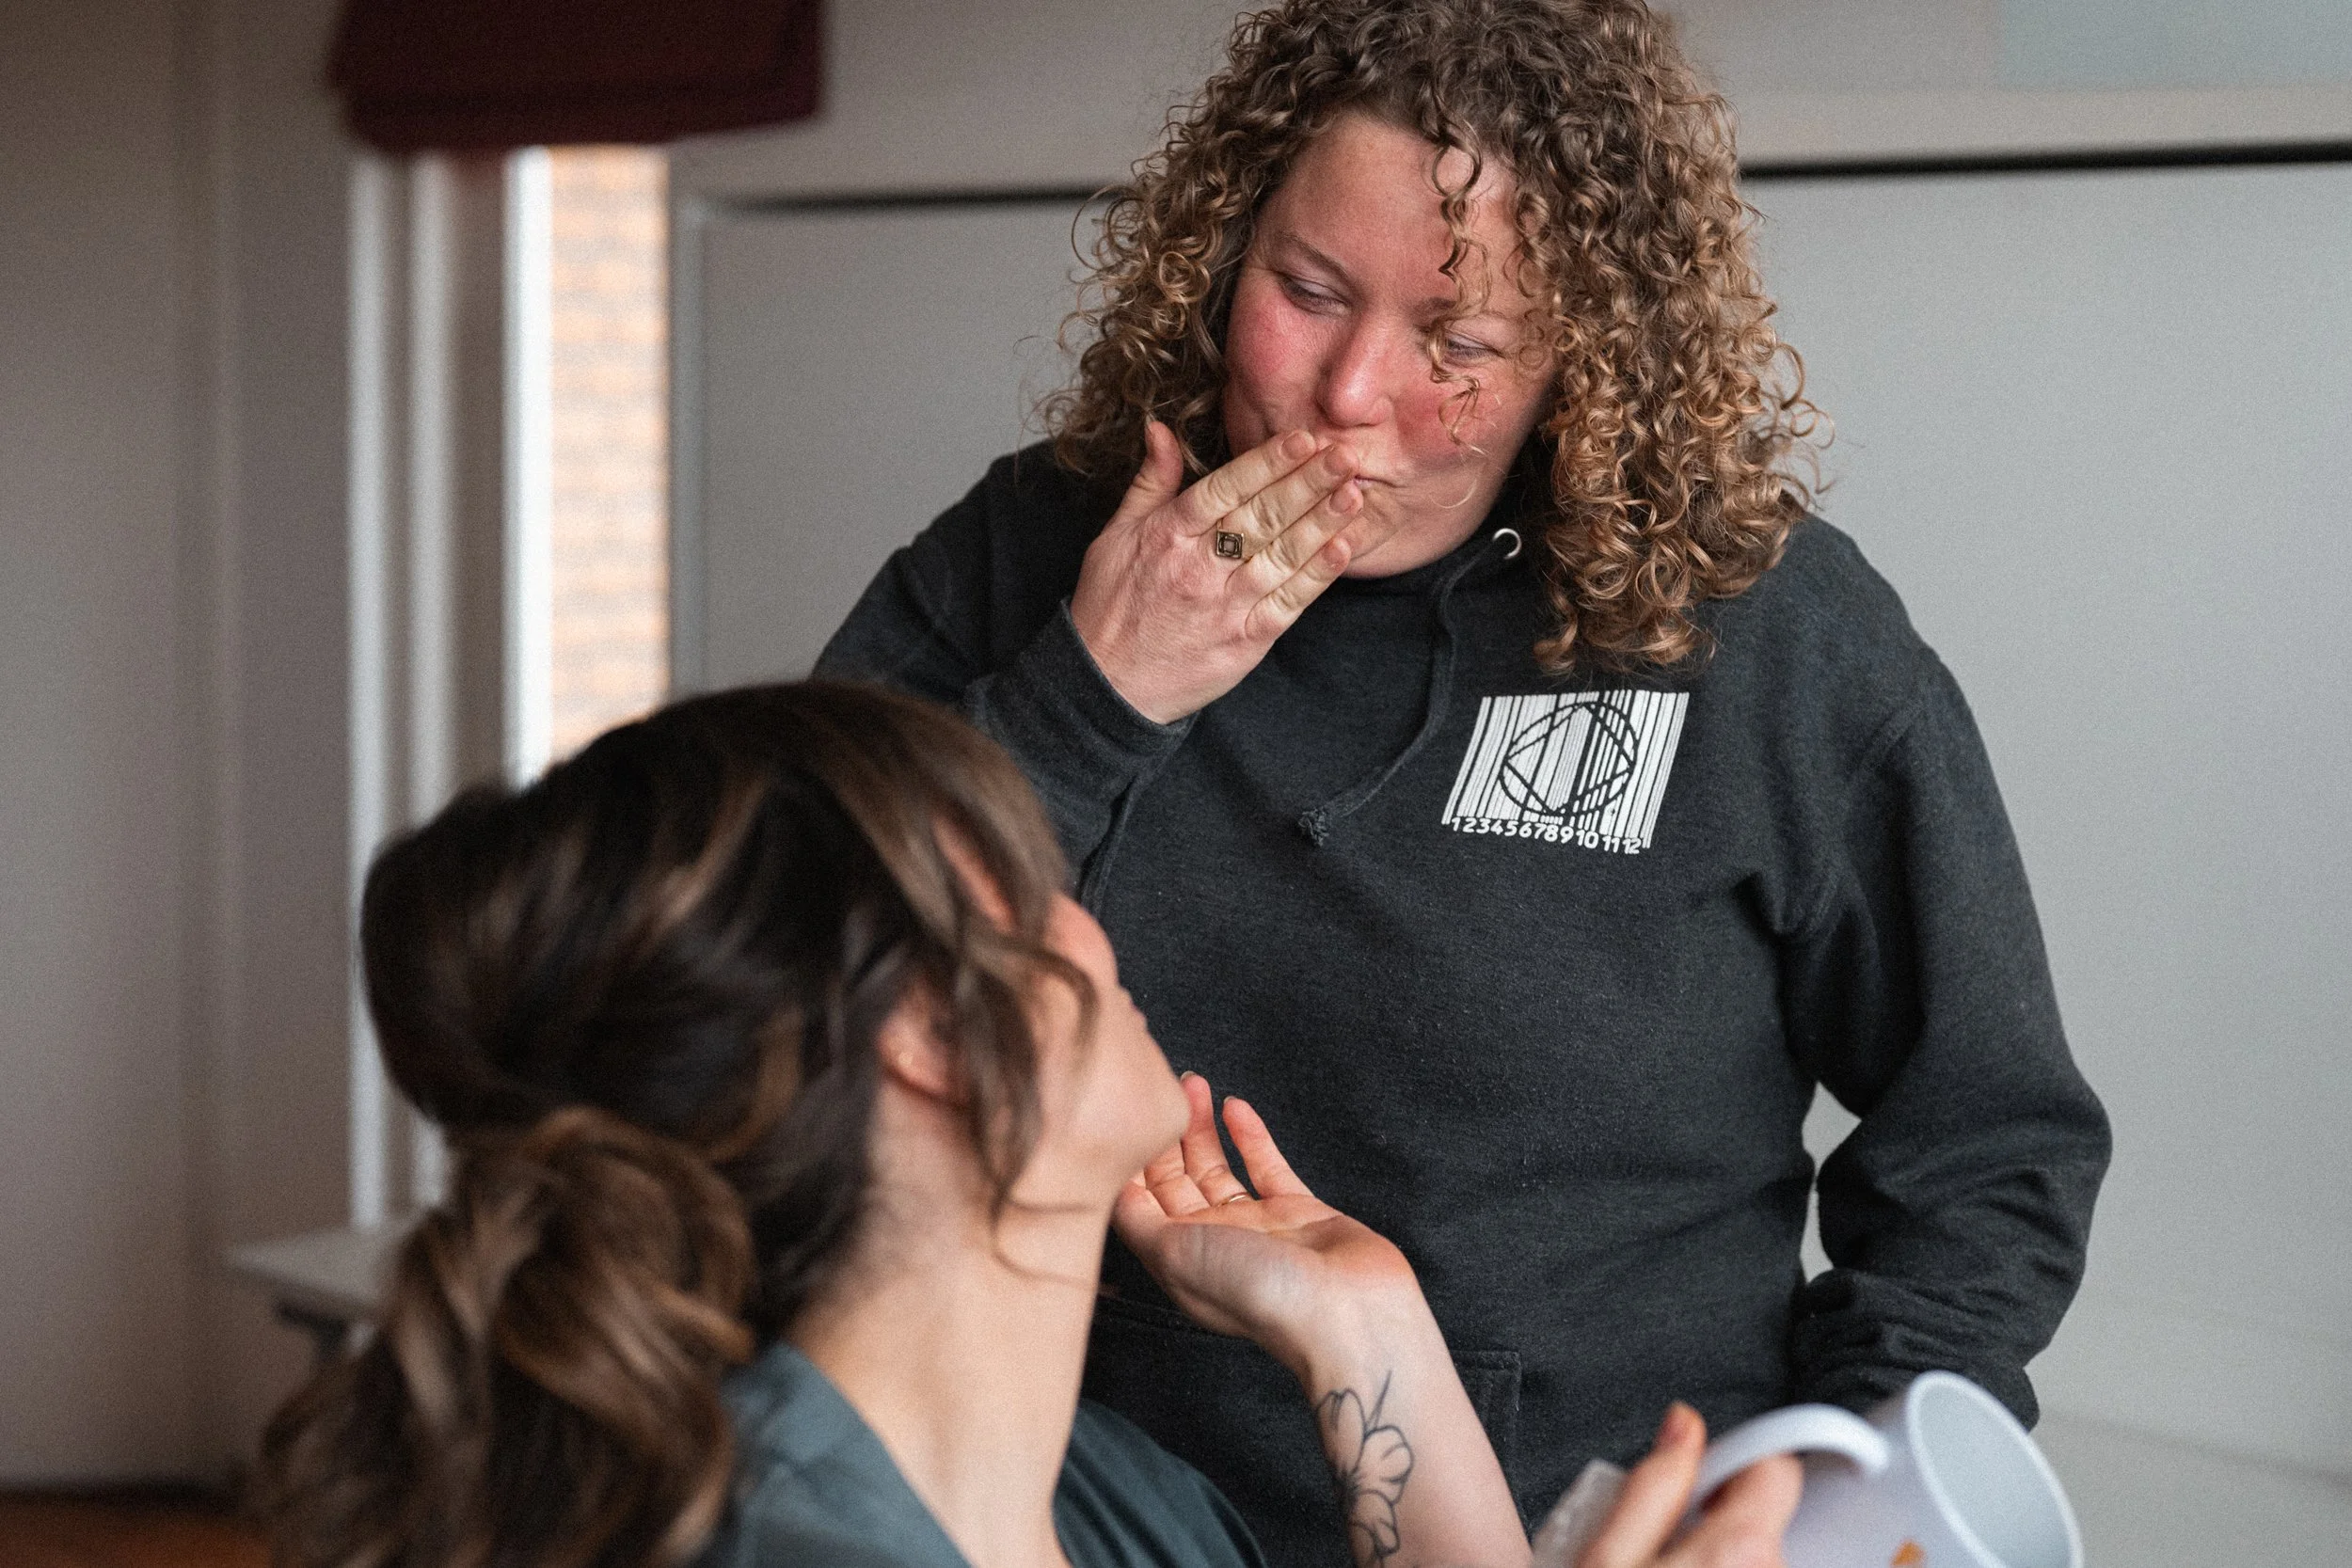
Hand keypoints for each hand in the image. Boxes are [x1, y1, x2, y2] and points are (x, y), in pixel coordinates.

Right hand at [1068, 422, 1370, 723]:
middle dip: (1307, 482)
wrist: (1106, 687)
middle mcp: (1198, 567)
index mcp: (1167, 536)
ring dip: (1321, 522)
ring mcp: (1224, 607)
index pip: (1225, 489)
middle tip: (1344, 454)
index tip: (1303, 438)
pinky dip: (1316, 576)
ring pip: (1281, 555)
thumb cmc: (1109, 607)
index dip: (1267, 463)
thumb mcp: (1115, 536)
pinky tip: (1341, 548)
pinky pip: (1287, 603)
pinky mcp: (1244, 642)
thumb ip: (1150, 482)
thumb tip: (1160, 428)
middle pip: (1261, 516)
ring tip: (1353, 492)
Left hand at [1119, 1076, 1531, 1567]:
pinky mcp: (1301, 1212)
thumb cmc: (1256, 1293)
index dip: (1126, 1159)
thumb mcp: (1172, 1255)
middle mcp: (1212, 1243)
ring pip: (1218, 1167)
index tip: (1116, 1113)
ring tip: (1193, 1082)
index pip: (1139, 1202)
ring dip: (1201, 1127)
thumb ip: (1137, 1219)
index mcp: (1176, 1260)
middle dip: (1163, 1135)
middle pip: (1175, 1179)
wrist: (1345, 1312)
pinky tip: (1235, 1105)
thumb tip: (1109, 1185)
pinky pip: (1268, 1166)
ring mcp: (1257, 1227)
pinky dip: (1251, 1135)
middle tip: (1158, 1085)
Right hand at [1580, 1405, 1800, 1567]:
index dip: (1735, 1459)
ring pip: (1760, 1561)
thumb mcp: (1605, 1559)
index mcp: (1739, 1549)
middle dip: (1722, 1519)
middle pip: (1765, 1518)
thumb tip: (1682, 1426)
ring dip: (1726, 1562)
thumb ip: (1652, 1483)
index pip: (1775, 1467)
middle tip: (1669, 1545)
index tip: (1707, 1472)